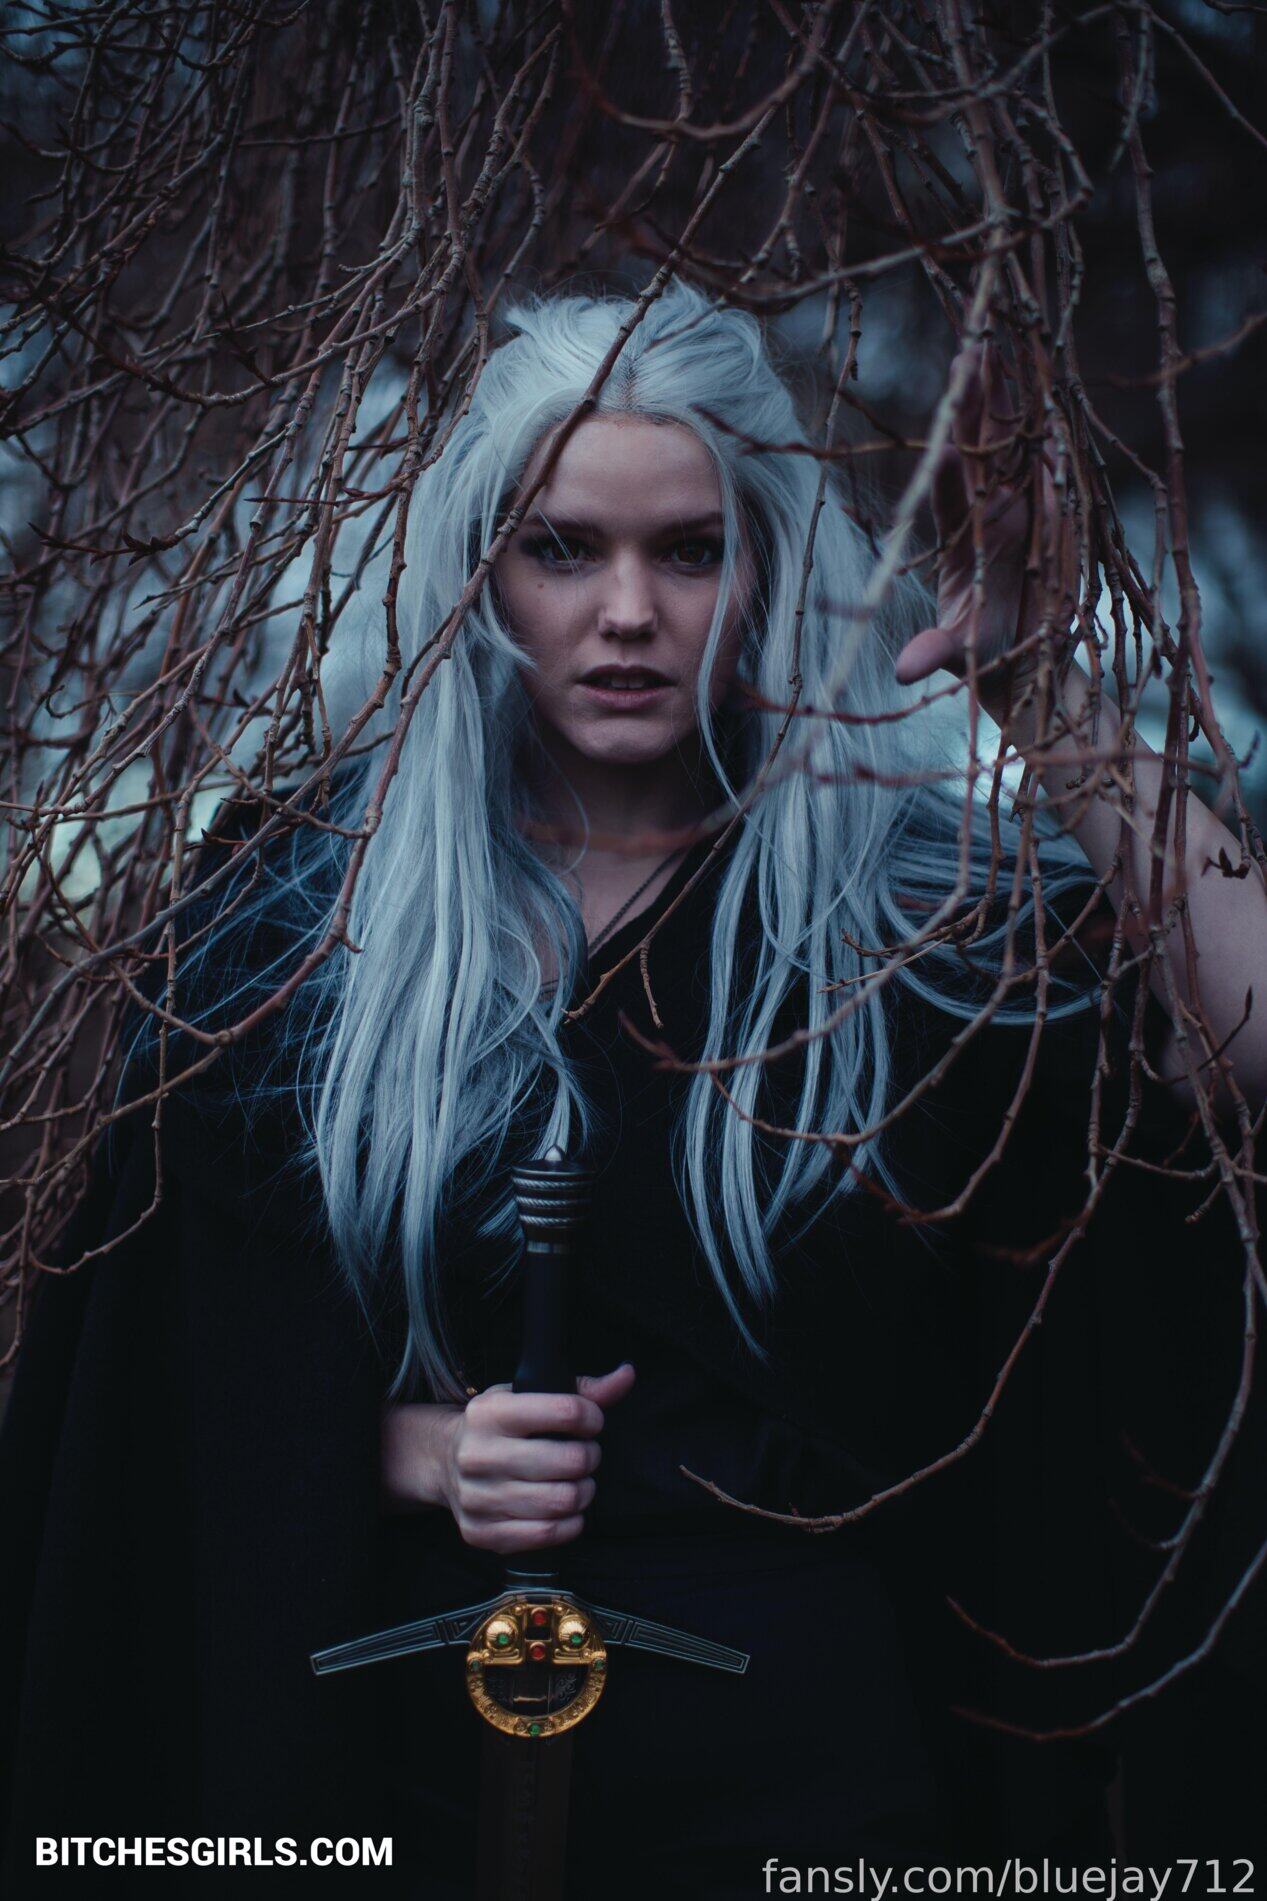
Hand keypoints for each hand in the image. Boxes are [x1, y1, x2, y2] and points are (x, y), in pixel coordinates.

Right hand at [382, 1363, 635, 1554]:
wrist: (444, 1461)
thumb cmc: (501, 1426)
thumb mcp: (529, 1396)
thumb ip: (582, 1389)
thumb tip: (627, 1375)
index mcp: (490, 1412)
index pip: (566, 1411)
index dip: (592, 1417)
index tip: (591, 1422)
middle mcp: (478, 1454)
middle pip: (569, 1461)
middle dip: (590, 1457)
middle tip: (585, 1455)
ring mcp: (476, 1497)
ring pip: (561, 1501)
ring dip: (583, 1492)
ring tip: (577, 1482)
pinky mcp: (480, 1532)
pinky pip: (546, 1534)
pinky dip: (570, 1524)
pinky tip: (567, 1511)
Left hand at [894, 343, 1075, 715]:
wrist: (1021, 655)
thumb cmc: (984, 653)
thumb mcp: (961, 655)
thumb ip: (936, 652)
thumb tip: (907, 669)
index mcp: (959, 539)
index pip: (947, 497)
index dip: (946, 473)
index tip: (942, 447)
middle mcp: (984, 511)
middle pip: (974, 449)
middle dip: (971, 402)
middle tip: (967, 350)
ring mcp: (1014, 502)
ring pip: (1007, 441)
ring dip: (1004, 395)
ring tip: (996, 343)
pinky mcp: (1046, 505)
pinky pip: (1047, 459)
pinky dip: (1048, 427)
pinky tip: (1045, 386)